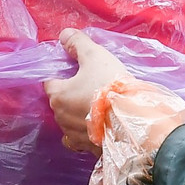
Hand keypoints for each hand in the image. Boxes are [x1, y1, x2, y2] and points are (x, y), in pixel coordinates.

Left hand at [44, 28, 134, 152]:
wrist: (133, 121)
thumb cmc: (110, 86)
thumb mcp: (95, 56)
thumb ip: (78, 43)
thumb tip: (64, 35)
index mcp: (57, 95)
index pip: (50, 80)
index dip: (62, 72)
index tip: (78, 69)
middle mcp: (60, 118)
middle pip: (61, 100)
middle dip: (72, 93)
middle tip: (93, 85)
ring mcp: (73, 136)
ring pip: (70, 121)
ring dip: (79, 113)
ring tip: (98, 106)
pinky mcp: (87, 148)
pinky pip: (81, 138)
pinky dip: (86, 132)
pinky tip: (99, 126)